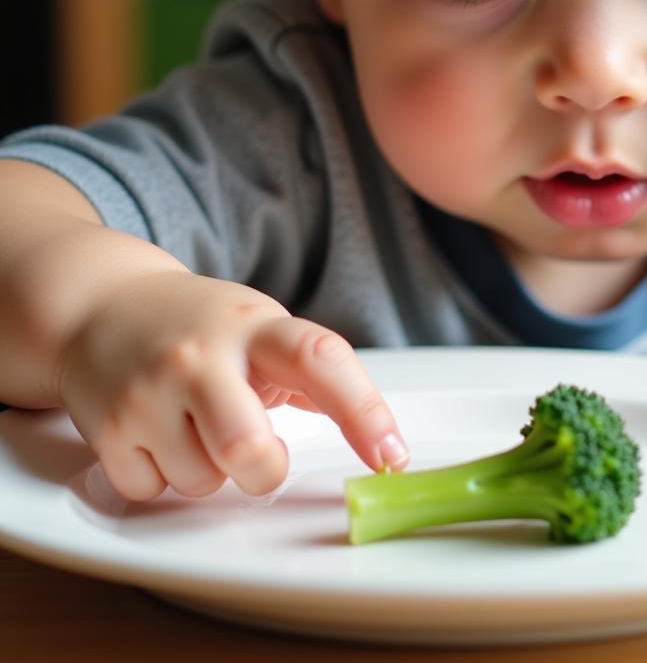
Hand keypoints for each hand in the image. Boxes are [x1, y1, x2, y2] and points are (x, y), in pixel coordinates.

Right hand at [57, 272, 408, 499]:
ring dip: (210, 471)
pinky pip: (153, 491)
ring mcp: (149, 390)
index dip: (364, 411)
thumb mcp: (259, 327)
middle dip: (264, 470)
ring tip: (194, 424)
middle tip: (257, 450)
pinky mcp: (106, 426)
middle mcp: (202, 355)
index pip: (321, 361)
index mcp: (255, 327)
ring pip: (203, 482)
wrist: (103, 304)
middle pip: (250, 449)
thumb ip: (311, 374)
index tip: (393, 457)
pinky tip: (156, 432)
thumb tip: (375, 430)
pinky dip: (163, 476)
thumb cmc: (197, 323)